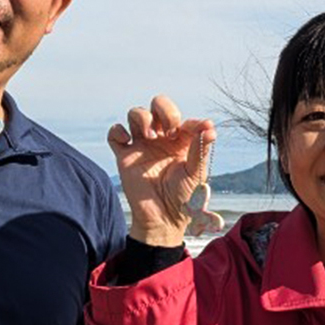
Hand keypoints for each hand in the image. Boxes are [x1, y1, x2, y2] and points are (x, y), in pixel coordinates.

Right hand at [107, 95, 215, 245]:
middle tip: (170, 129)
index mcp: (181, 140)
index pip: (184, 119)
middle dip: (165, 109)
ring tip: (150, 137)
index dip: (192, 122)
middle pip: (157, 105)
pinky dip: (117, 130)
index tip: (201, 130)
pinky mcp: (125, 156)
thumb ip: (200, 150)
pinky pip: (114, 134)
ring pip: (136, 113)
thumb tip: (210, 127)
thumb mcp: (196, 173)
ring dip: (143, 118)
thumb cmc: (183, 198)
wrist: (163, 219)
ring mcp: (142, 145)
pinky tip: (127, 140)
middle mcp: (161, 138)